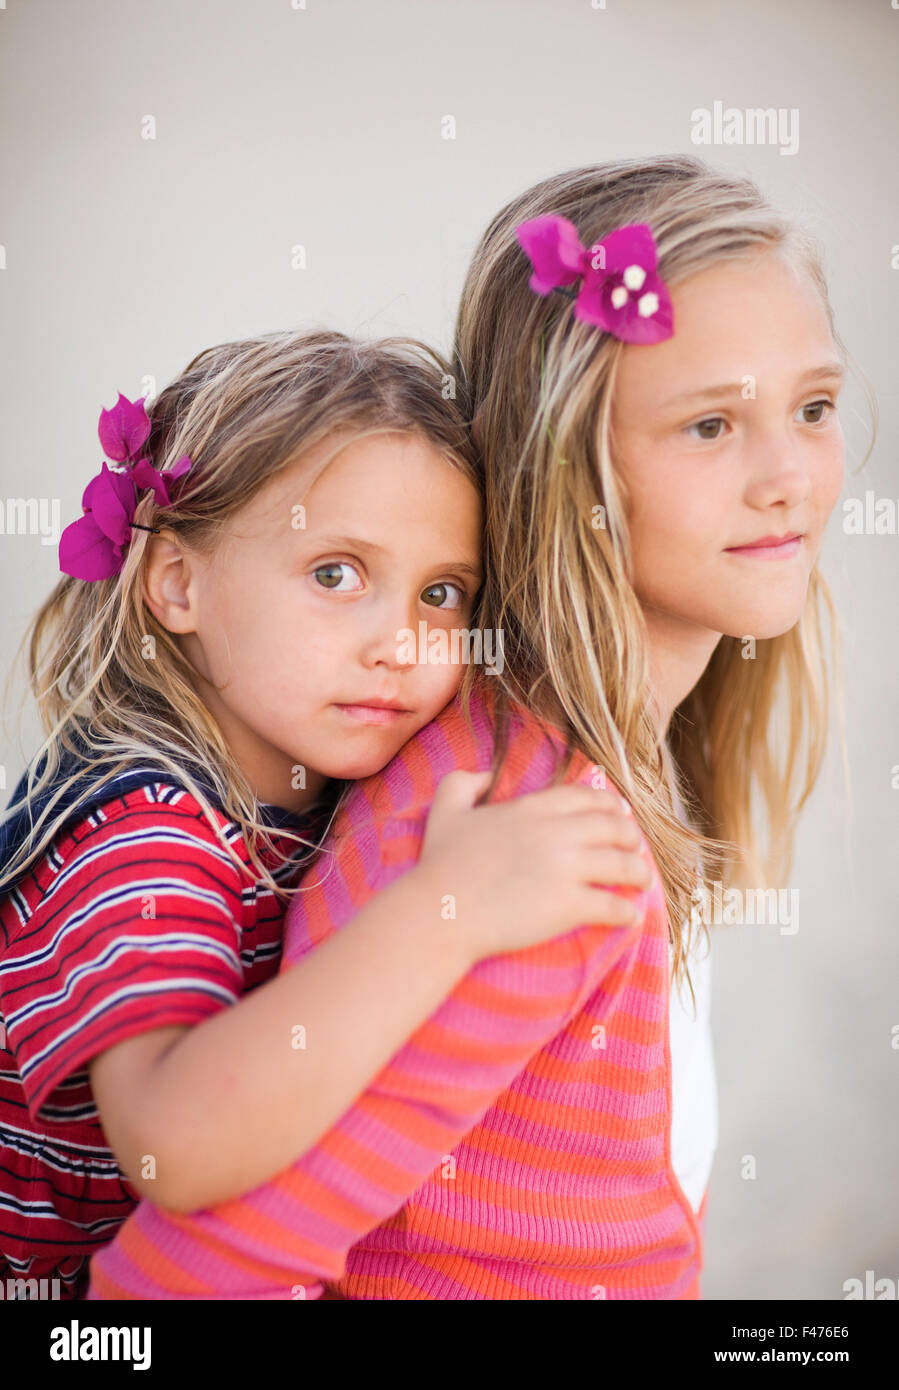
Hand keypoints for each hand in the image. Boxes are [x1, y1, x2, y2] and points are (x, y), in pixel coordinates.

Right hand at [416, 770, 654, 961]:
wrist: (441, 911)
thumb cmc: (439, 864)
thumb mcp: (445, 809)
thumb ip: (463, 782)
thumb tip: (487, 774)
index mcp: (532, 809)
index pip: (586, 798)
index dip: (610, 805)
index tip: (622, 813)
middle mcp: (556, 833)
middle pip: (613, 828)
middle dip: (631, 837)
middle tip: (636, 848)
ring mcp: (565, 869)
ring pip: (622, 865)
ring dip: (639, 872)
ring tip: (643, 881)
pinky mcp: (568, 905)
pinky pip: (613, 906)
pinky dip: (628, 911)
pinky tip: (632, 916)